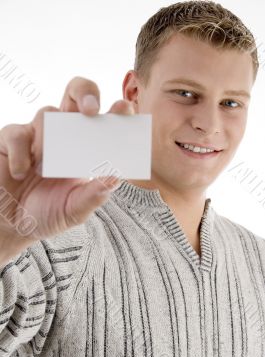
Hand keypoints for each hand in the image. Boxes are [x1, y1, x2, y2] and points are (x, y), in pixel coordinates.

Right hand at [0, 76, 134, 244]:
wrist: (11, 225)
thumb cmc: (46, 214)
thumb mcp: (73, 210)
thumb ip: (93, 197)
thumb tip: (115, 178)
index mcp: (84, 150)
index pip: (103, 122)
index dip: (115, 112)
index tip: (124, 110)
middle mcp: (63, 137)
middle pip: (76, 96)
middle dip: (86, 92)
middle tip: (92, 109)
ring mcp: (37, 136)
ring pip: (47, 113)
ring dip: (50, 134)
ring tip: (44, 166)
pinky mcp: (11, 140)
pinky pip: (17, 133)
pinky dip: (21, 152)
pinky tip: (21, 172)